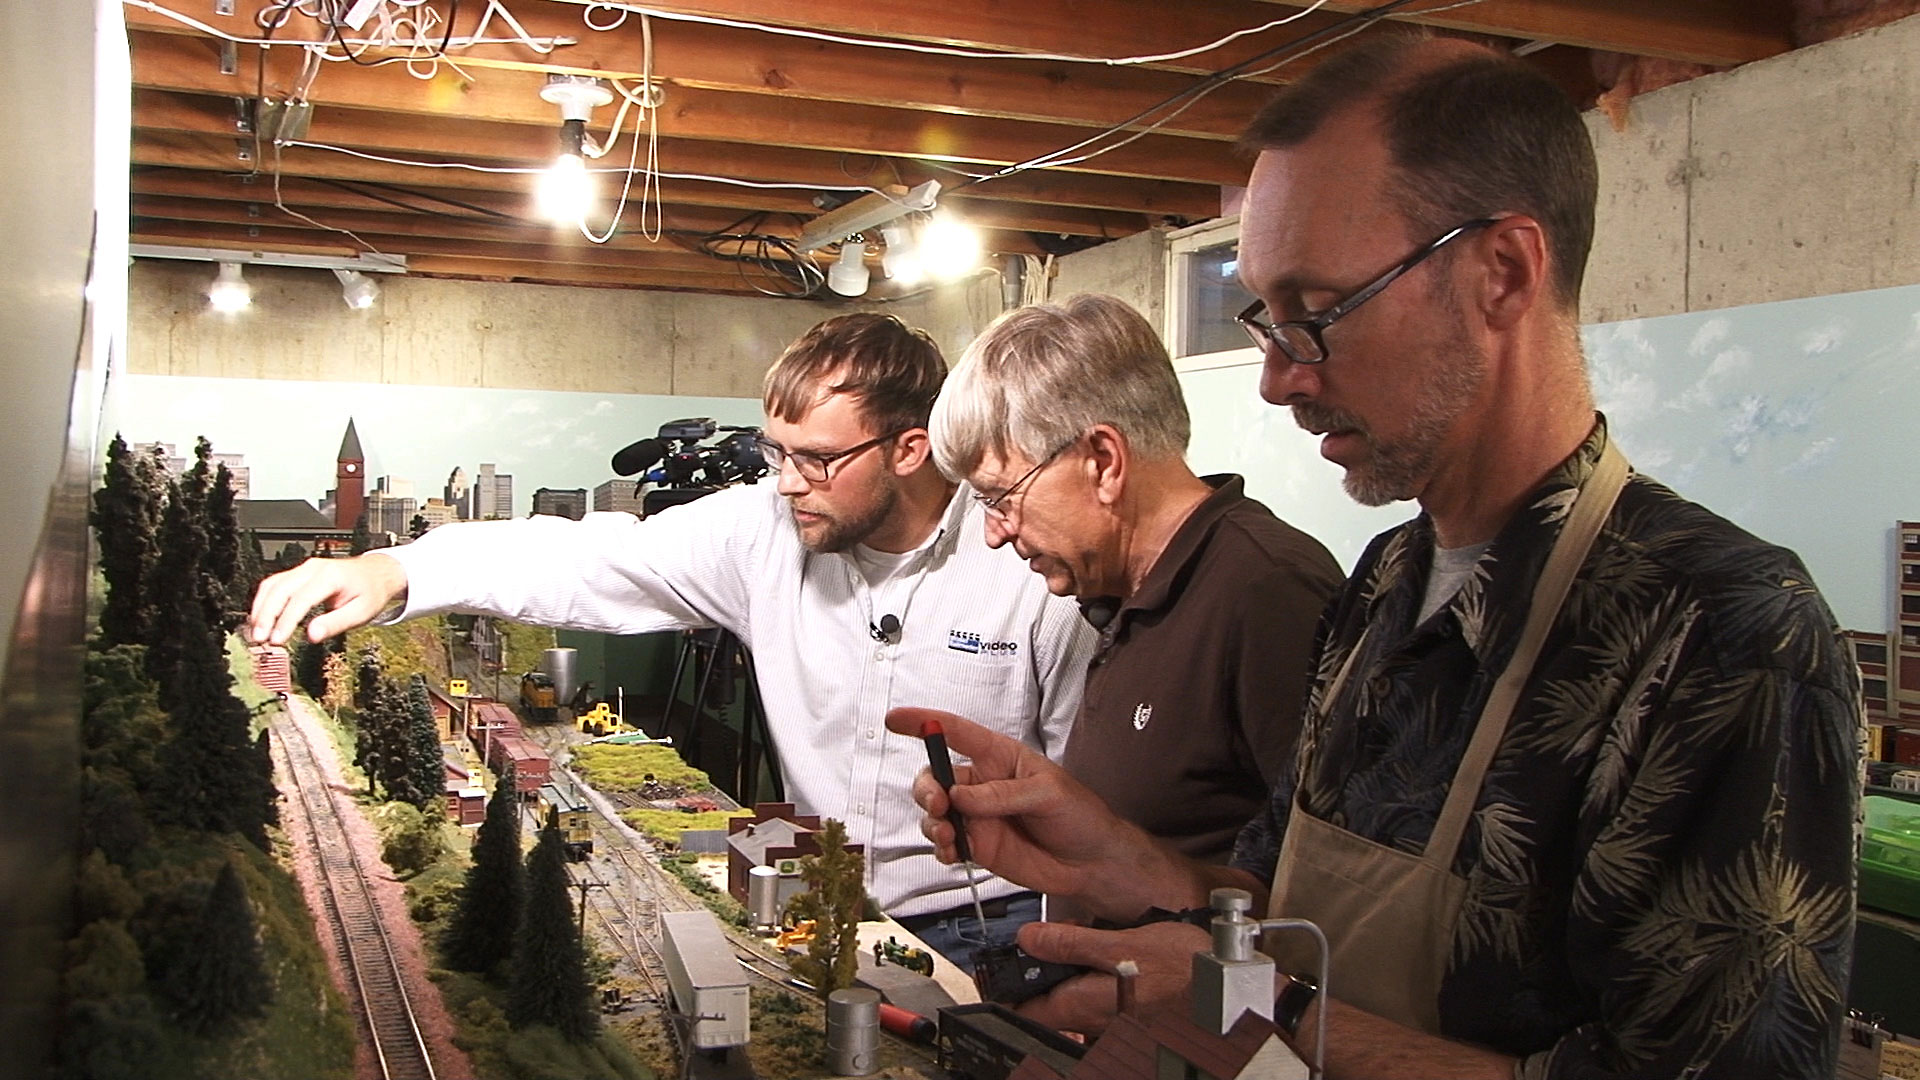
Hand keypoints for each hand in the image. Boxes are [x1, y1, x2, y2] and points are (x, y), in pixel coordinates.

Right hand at [247, 553, 407, 645]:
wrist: (376, 572)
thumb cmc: (370, 592)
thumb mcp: (362, 612)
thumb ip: (336, 623)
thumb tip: (312, 636)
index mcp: (331, 576)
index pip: (301, 599)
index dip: (285, 621)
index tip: (276, 640)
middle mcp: (313, 568)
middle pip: (280, 589)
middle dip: (265, 615)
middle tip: (259, 639)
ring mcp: (303, 568)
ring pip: (272, 585)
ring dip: (260, 609)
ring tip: (256, 633)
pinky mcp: (297, 573)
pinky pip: (274, 584)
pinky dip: (263, 602)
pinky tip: (260, 619)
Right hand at [885, 707, 1186, 920]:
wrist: (1092, 863)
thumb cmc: (1080, 816)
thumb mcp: (1048, 793)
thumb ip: (1001, 794)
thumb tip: (960, 797)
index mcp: (1000, 758)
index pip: (956, 732)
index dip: (924, 723)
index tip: (896, 720)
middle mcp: (982, 785)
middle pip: (934, 776)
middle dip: (925, 788)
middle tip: (938, 805)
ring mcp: (977, 817)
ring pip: (933, 812)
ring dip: (932, 822)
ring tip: (950, 836)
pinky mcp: (977, 846)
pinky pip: (944, 843)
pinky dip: (940, 848)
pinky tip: (954, 852)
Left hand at [1012, 920, 1209, 1035]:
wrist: (1228, 987)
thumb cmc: (1184, 969)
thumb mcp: (1121, 943)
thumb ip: (1071, 943)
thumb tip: (1028, 940)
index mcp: (1083, 1005)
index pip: (1026, 1011)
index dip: (1006, 993)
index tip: (995, 974)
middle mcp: (1095, 1022)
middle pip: (1050, 1006)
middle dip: (1043, 978)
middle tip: (1044, 946)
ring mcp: (1115, 1022)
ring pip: (1076, 1001)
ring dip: (1071, 976)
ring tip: (1083, 944)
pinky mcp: (1133, 1016)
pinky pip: (1101, 1000)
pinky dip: (1096, 979)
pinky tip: (1112, 958)